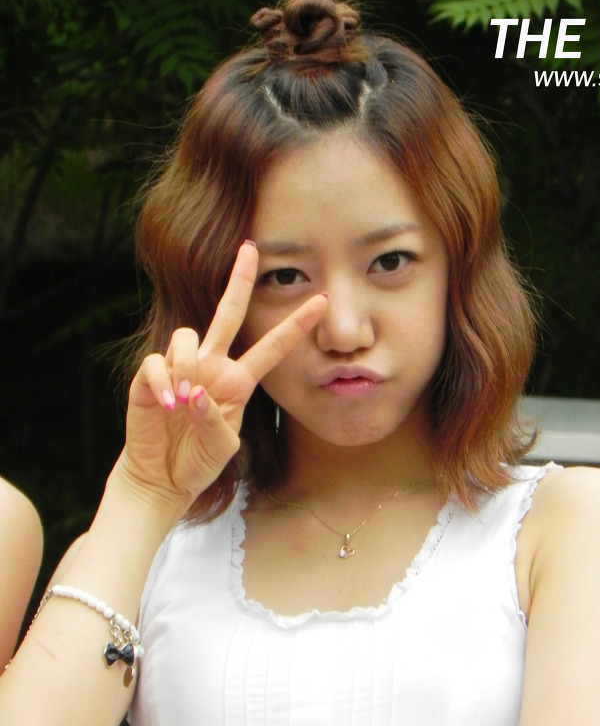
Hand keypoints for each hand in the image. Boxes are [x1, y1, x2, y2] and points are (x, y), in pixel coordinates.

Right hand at [120, 241, 326, 505]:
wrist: (163, 476)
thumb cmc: (198, 461)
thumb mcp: (221, 448)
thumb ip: (216, 422)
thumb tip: (198, 394)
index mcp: (238, 382)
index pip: (271, 347)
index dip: (295, 325)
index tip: (322, 301)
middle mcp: (212, 367)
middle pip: (228, 313)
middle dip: (239, 280)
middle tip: (250, 248)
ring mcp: (181, 369)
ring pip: (187, 336)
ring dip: (186, 366)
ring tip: (184, 402)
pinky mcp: (150, 376)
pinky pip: (156, 363)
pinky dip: (162, 382)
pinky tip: (167, 404)